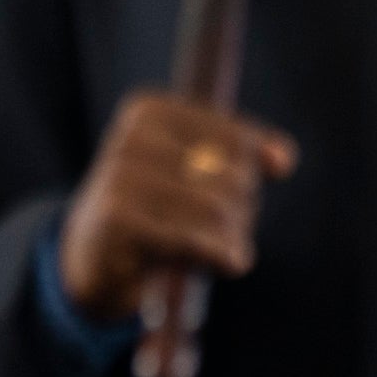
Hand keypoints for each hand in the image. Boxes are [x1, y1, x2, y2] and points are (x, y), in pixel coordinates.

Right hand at [60, 92, 297, 321]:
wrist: (92, 261)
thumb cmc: (158, 209)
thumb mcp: (200, 173)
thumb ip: (245, 156)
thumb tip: (284, 161)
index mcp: (150, 111)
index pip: (236, 136)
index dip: (257, 165)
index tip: (269, 177)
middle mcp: (130, 137)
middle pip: (231, 173)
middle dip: (244, 208)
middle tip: (232, 227)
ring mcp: (117, 178)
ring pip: (216, 207)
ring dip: (235, 237)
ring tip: (227, 250)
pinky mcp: (115, 221)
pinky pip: (192, 238)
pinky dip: (220, 256)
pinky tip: (229, 265)